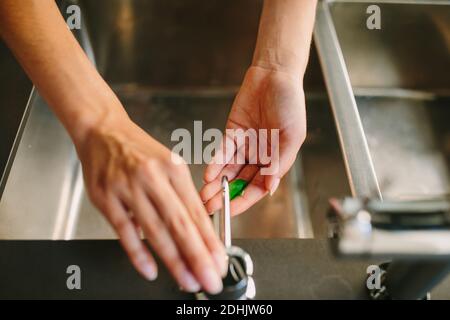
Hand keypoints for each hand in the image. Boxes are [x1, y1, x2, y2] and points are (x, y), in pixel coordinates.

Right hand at [77, 112, 226, 293]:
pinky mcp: (105, 197)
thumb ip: (182, 195)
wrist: (103, 130)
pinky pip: (124, 231)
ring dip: (173, 260)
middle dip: (197, 256)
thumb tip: (198, 229)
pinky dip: (138, 254)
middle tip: (210, 279)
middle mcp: (153, 177)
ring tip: (187, 280)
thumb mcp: (168, 164)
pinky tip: (151, 269)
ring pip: (154, 230)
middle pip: (179, 224)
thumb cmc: (138, 150)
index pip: (196, 211)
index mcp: (173, 169)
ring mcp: (128, 188)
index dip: (210, 240)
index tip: (219, 261)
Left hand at [201, 66, 305, 214]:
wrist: (274, 74)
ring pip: (228, 171)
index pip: (257, 188)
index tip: (229, 211)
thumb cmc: (290, 102)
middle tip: (209, 207)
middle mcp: (259, 156)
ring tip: (204, 195)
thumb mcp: (291, 135)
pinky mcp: (232, 133)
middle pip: (240, 182)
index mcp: (276, 160)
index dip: (243, 201)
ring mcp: (245, 145)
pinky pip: (222, 152)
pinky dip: (215, 163)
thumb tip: (269, 187)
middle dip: (225, 196)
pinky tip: (208, 174)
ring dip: (216, 184)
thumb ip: (279, 162)